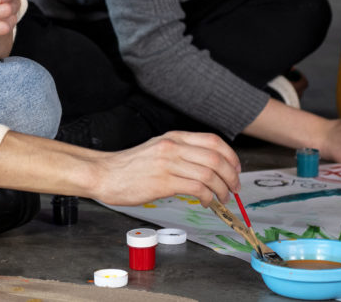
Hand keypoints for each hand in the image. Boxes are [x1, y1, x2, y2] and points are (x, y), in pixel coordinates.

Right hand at [88, 131, 240, 206]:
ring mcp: (168, 163)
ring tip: (222, 198)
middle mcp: (173, 146)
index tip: (235, 169)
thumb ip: (180, 152)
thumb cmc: (129, 166)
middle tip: (234, 188)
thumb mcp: (157, 149)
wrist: (104, 174)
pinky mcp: (163, 182)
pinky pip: (197, 189)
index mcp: (174, 137)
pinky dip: (208, 197)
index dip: (231, 156)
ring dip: (222, 190)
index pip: (214, 140)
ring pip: (210, 174)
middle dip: (232, 176)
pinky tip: (206, 202)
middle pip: (216, 158)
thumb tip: (206, 166)